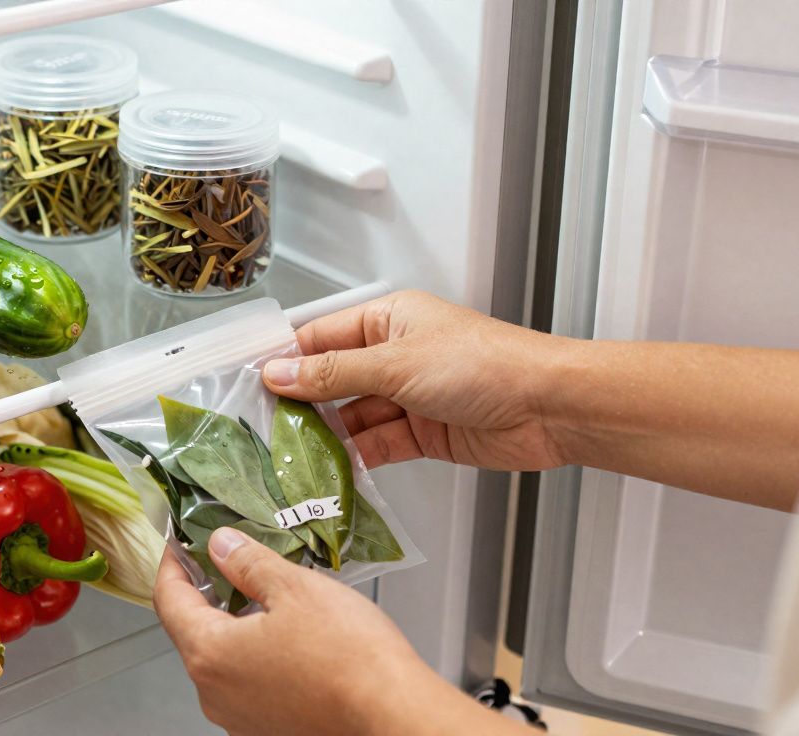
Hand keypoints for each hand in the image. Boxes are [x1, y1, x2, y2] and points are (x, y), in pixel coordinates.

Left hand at [155, 527, 530, 735]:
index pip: (169, 601)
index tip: (177, 543)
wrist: (392, 715)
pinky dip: (255, 655)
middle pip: (193, 632)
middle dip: (206, 593)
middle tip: (224, 560)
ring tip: (264, 594)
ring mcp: (240, 718)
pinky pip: (248, 683)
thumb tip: (220, 546)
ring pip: (223, 659)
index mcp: (209, 654)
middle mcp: (214, 694)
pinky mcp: (268, 729)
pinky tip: (286, 636)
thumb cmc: (346, 654)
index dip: (171, 566)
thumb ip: (248, 563)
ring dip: (234, 625)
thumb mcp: (294, 587)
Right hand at [263, 290, 567, 471]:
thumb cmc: (485, 365)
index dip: (284, 362)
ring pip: (351, 418)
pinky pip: (377, 445)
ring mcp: (408, 396)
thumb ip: (333, 374)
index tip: (248, 387)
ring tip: (291, 461)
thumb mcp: (396, 364)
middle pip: (331, 381)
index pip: (319, 338)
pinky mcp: (422, 433)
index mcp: (386, 319)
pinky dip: (355, 461)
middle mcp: (394, 355)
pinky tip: (332, 475)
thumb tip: (278, 373)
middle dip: (300, 406)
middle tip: (261, 432)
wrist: (550, 407)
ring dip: (326, 439)